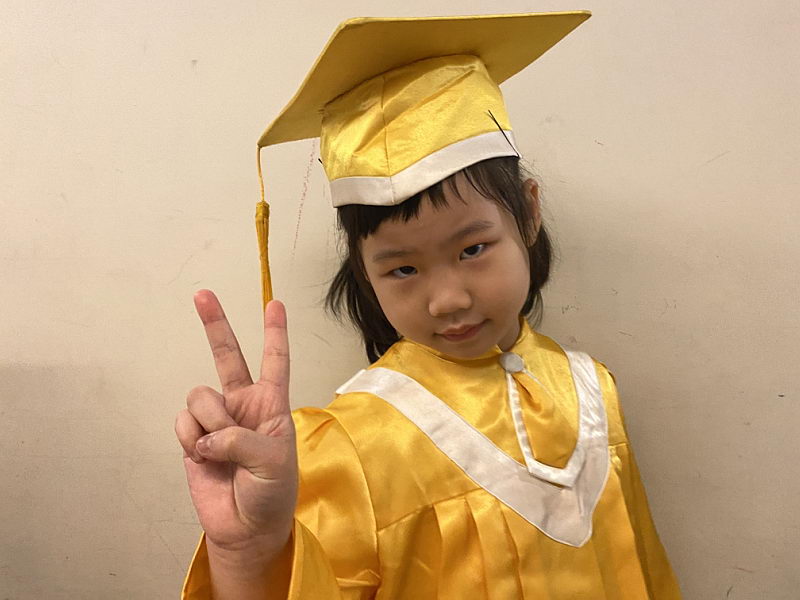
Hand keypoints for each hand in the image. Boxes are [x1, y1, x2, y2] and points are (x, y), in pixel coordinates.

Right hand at [175, 290, 296, 559]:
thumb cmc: (272, 493)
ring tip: (220, 451)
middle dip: (215, 324)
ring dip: (208, 423)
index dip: (275, 332)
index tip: (275, 303)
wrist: (245, 529)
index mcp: (272, 405)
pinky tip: (203, 456)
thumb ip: (241, 437)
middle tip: (202, 294)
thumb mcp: (273, 461)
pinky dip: (190, 438)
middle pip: (227, 356)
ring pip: (200, 396)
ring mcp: (216, 420)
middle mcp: (243, 405)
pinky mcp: (192, 437)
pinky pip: (183, 421)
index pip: (275, 361)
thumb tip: (207, 432)